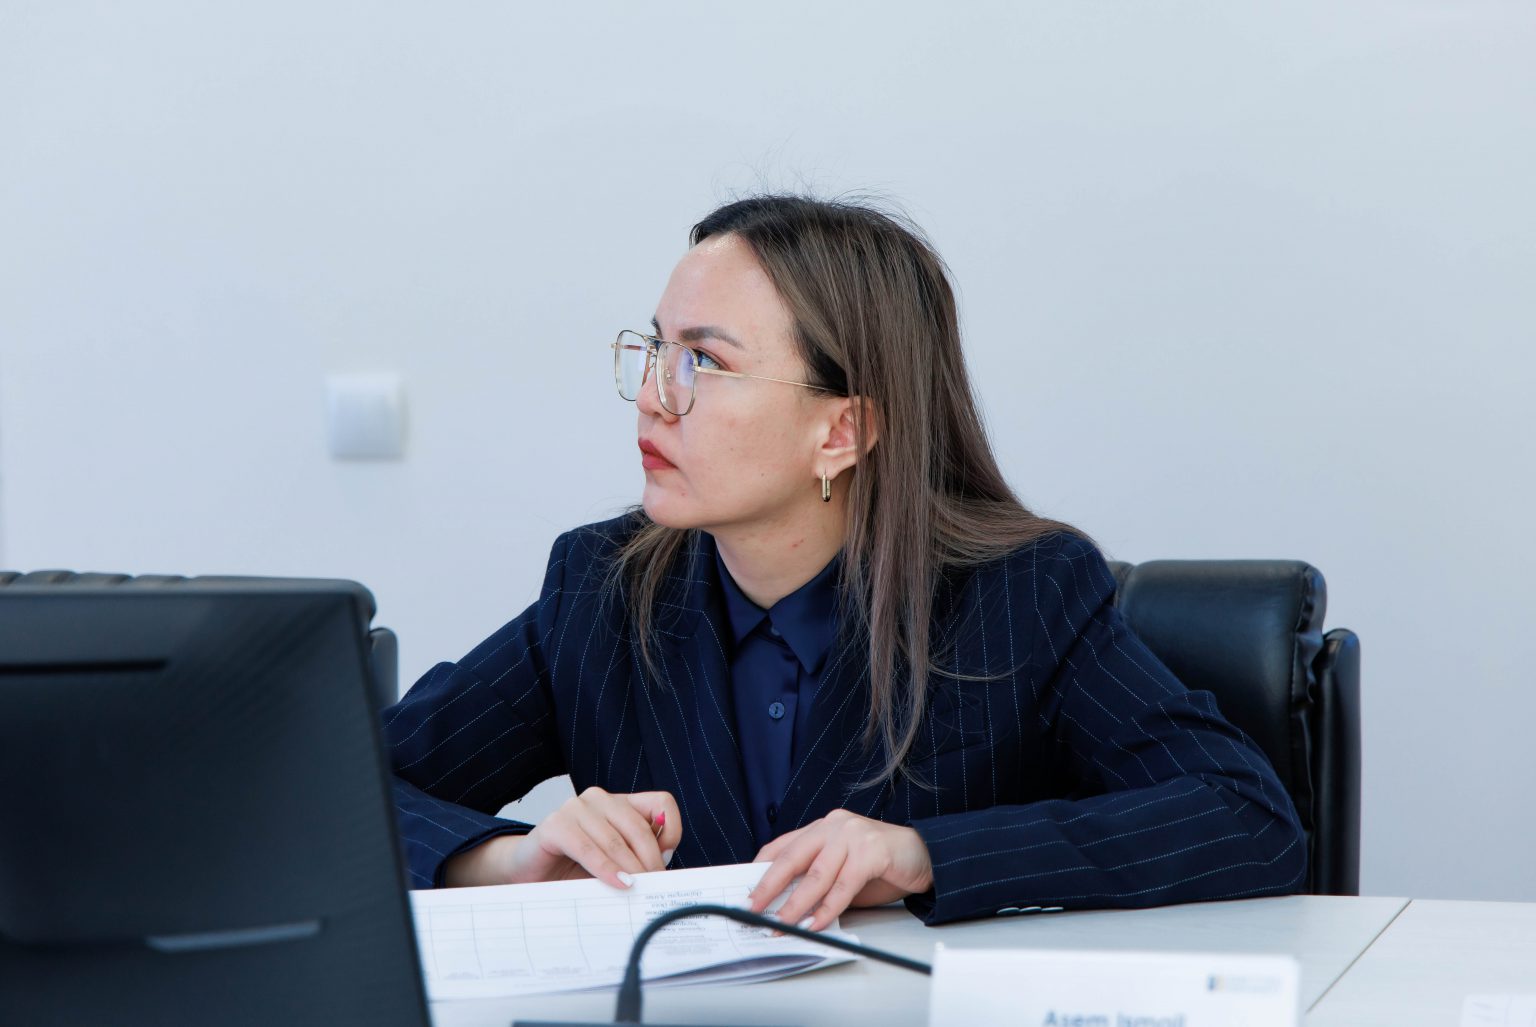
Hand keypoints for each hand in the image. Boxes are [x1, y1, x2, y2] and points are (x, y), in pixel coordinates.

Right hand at [443, 787, 680, 889]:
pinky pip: (588, 847)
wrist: (528, 874)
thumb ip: (637, 860)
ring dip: (631, 868)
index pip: (661, 803)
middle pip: (639, 825)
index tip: (667, 859)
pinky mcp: (555, 824)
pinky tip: (617, 884)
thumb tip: (666, 874)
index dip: (671, 830)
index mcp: (619, 803)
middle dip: (650, 860)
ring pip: (615, 838)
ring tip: (638, 890)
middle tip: (655, 887)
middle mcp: (599, 799)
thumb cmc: (572, 869)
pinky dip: (605, 868)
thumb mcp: (614, 863)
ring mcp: (575, 807)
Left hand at [746, 809, 933, 930]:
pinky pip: (843, 885)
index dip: (760, 869)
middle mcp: (833, 826)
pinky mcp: (871, 851)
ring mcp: (852, 835)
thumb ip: (817, 880)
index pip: (782, 846)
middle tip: (752, 909)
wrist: (925, 855)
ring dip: (796, 905)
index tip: (746, 892)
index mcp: (822, 827)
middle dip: (768, 887)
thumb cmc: (881, 864)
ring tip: (782, 925)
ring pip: (816, 875)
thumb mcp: (842, 869)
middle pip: (792, 858)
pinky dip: (828, 908)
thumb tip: (785, 906)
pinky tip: (817, 923)